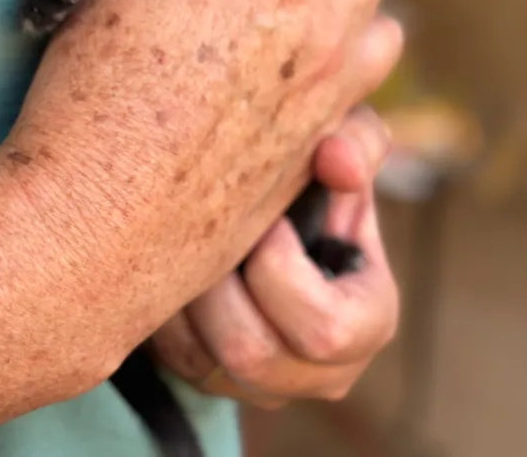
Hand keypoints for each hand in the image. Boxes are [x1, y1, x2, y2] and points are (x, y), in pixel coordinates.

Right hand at [0, 0, 401, 369]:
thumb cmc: (92, 102)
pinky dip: (345, 67)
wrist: (98, 226)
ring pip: (384, 26)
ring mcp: (327, 102)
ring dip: (352, 3)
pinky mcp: (315, 151)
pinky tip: (295, 75)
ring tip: (297, 9)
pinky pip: (365, 95)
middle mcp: (320, 39)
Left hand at [150, 106, 397, 406]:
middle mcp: (317, 372)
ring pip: (198, 359)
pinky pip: (168, 356)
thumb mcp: (345, 146)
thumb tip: (337, 160)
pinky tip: (167, 254)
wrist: (272, 206)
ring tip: (188, 232)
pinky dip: (160, 301)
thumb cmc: (315, 177)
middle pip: (250, 352)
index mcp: (366, 322)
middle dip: (219, 278)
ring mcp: (260, 385)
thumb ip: (357, 141)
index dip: (280, 269)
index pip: (324, 330)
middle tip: (212, 221)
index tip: (267, 220)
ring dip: (184, 288)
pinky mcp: (208, 380)